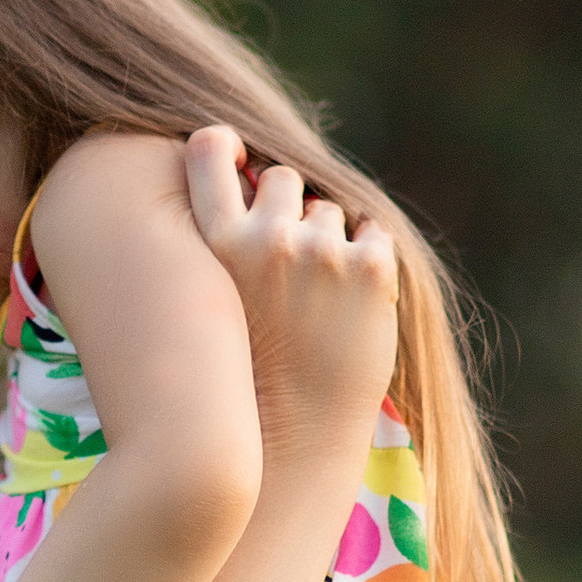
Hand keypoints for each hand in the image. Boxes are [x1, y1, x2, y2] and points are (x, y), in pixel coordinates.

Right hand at [185, 133, 398, 454]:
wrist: (291, 436)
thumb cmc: (243, 377)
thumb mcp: (211, 303)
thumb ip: (222, 245)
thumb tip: (245, 184)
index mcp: (216, 244)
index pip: (209, 151)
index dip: (221, 145)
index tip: (230, 152)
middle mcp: (267, 238)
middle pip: (281, 178)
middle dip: (287, 210)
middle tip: (286, 267)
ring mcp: (323, 252)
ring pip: (328, 212)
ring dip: (328, 242)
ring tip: (316, 303)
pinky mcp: (372, 271)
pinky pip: (372, 234)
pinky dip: (367, 261)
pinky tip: (350, 304)